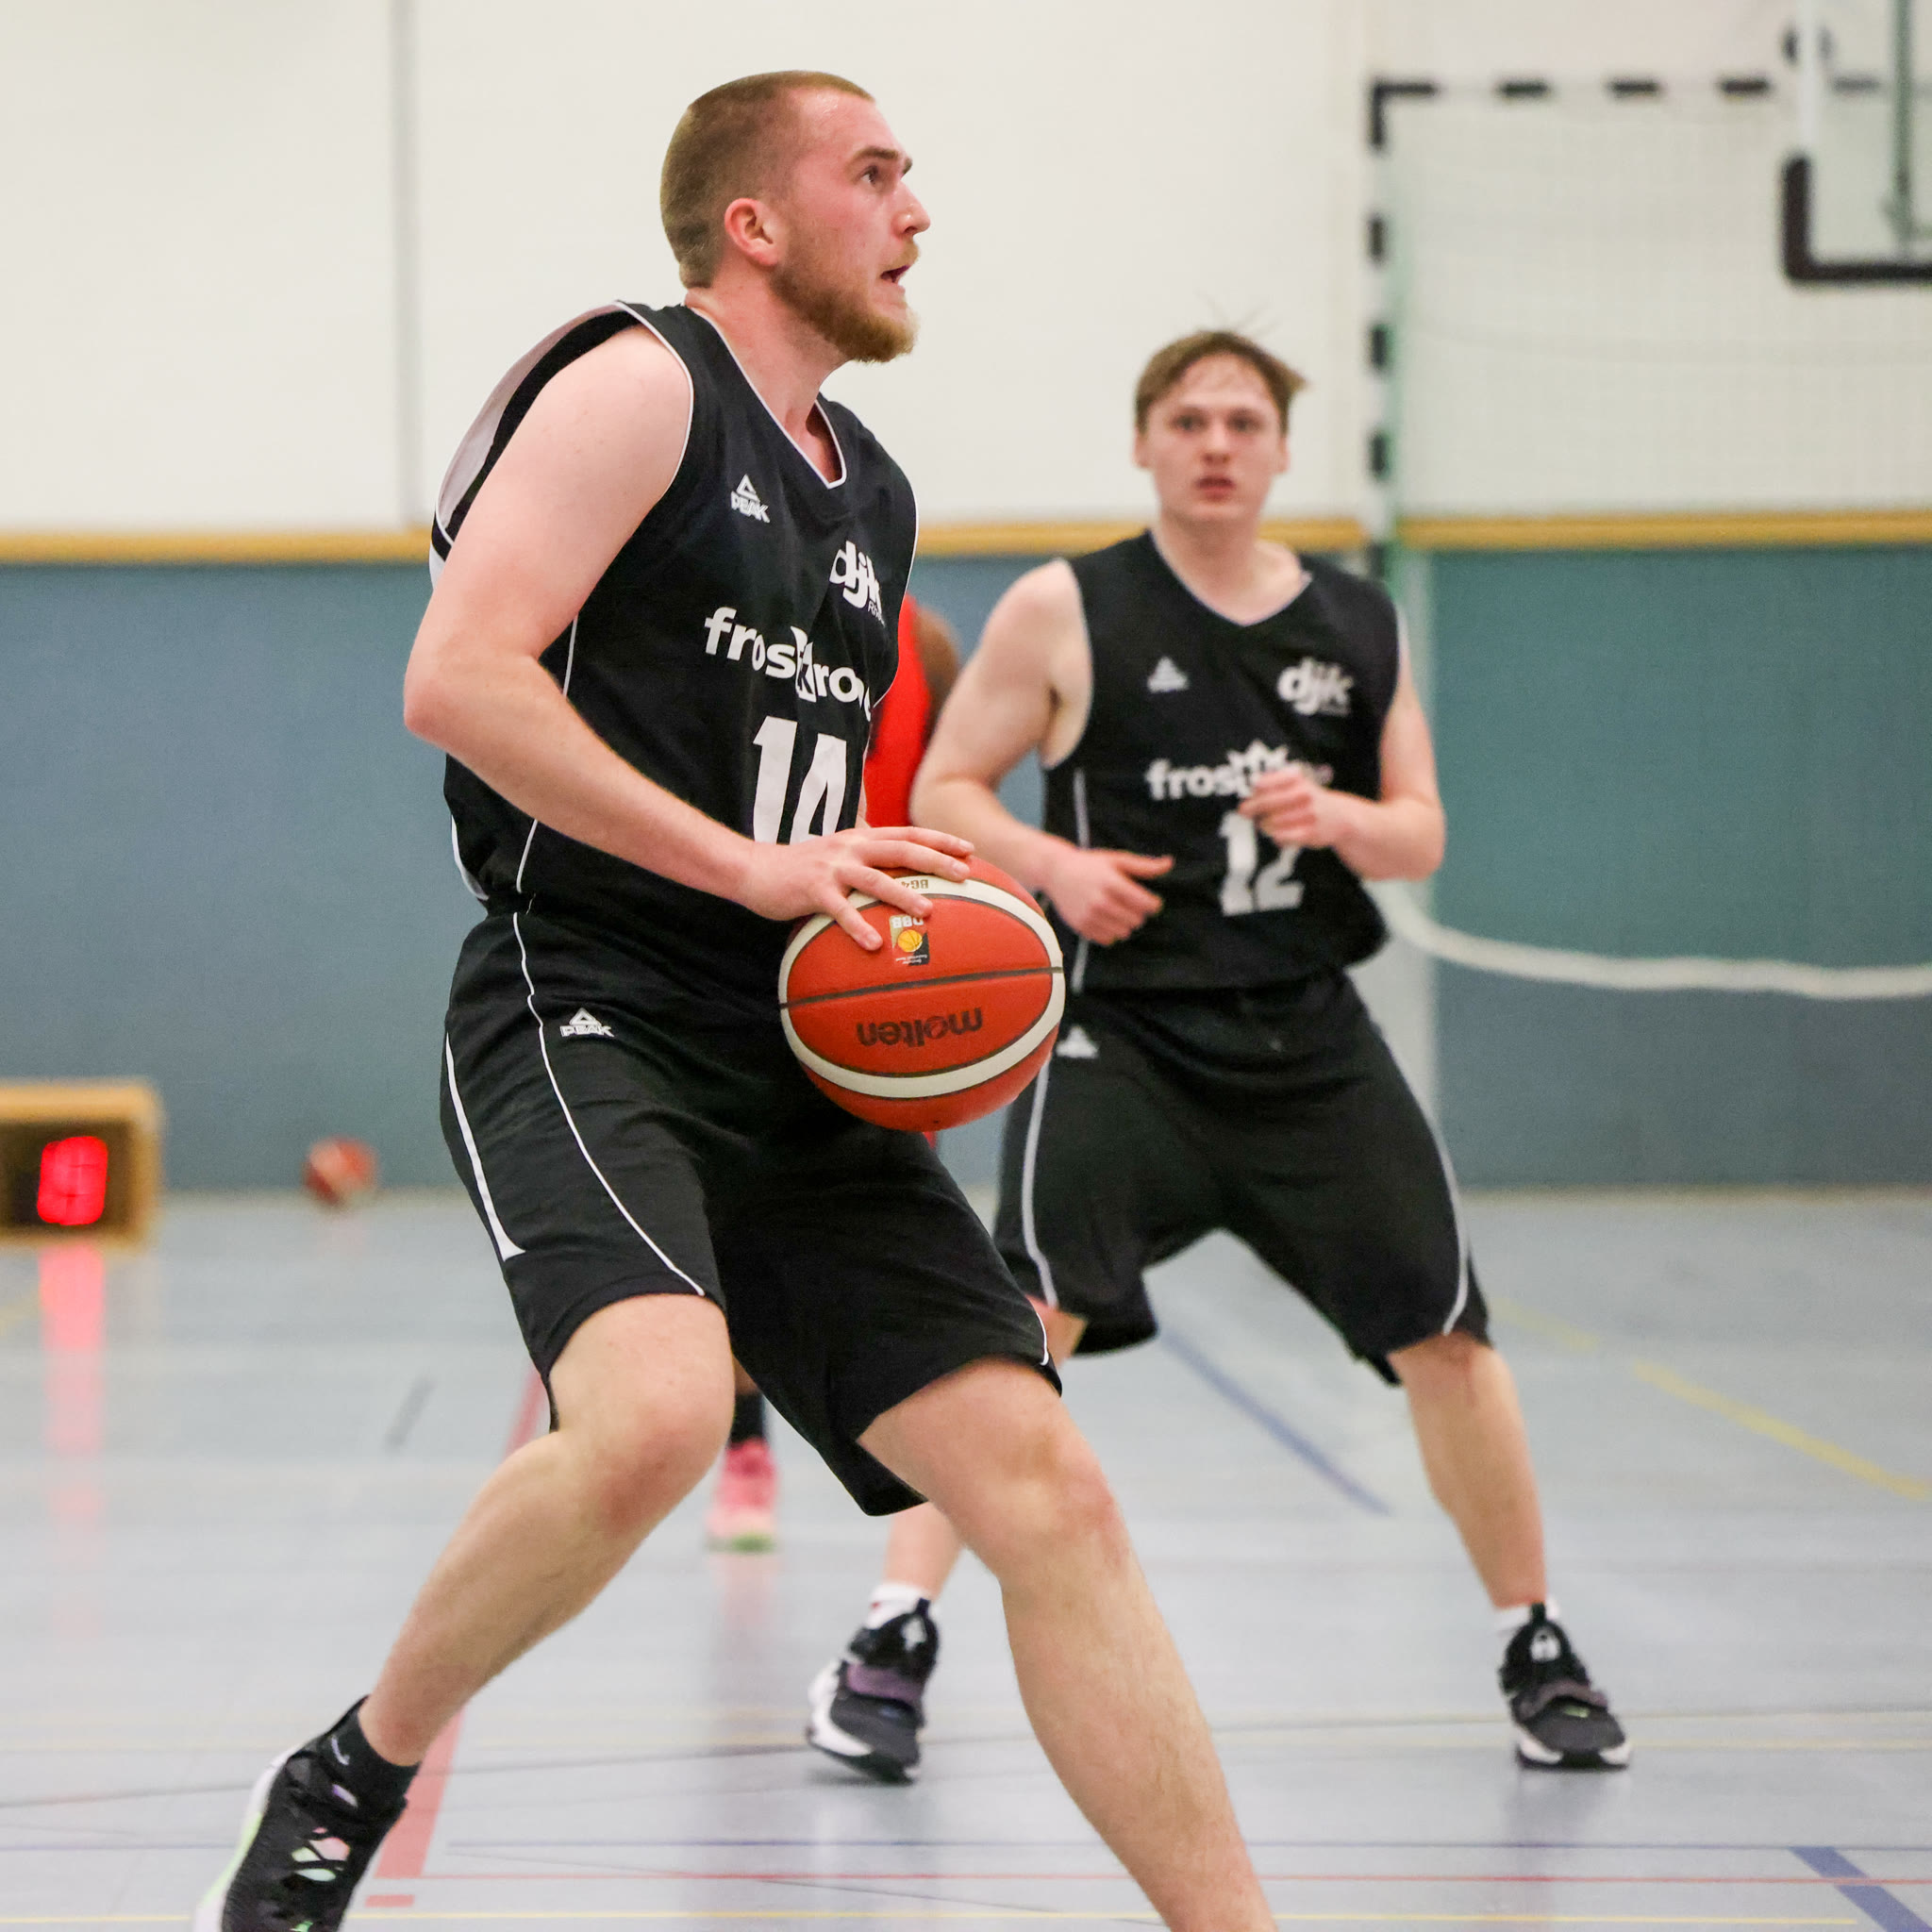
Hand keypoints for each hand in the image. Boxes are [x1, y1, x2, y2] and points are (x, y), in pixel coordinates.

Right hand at [734, 825, 974, 950]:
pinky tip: (875, 944)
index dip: (939, 839)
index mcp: (860, 838)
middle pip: (901, 849)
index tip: (969, 849)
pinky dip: (858, 927)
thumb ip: (866, 858)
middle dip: (935, 860)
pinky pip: (840, 910)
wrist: (755, 869)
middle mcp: (850, 847)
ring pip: (875, 878)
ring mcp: (832, 867)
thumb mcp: (838, 856)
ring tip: (928, 911)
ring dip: (903, 894)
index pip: (907, 833)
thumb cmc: (802, 869)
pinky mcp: (813, 889)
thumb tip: (899, 873)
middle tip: (964, 874)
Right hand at [1040, 844, 1172, 944]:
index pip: (1146, 904)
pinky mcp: (1081, 927)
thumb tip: (1169, 863)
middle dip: (1138, 913)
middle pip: (1137, 920)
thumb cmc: (1091, 864)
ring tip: (1118, 912)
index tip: (1151, 901)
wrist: (1056, 872)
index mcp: (1112, 883)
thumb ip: (1144, 866)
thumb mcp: (1117, 859)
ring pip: (1124, 932)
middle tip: (1131, 905)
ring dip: (1126, 924)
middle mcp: (1100, 901)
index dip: (1153, 904)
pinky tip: (1106, 919)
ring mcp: (1090, 916)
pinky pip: (1108, 940)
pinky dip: (1111, 932)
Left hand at [1240, 765, 1353, 849]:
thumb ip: (1272, 785)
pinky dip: (1276, 837)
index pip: (1264, 784)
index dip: (1254, 792)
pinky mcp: (1309, 833)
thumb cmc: (1308, 800)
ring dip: (1264, 824)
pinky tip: (1279, 834)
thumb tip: (1248, 797)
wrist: (1341, 817)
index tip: (1250, 796)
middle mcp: (1303, 794)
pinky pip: (1280, 837)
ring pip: (1270, 822)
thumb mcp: (1296, 784)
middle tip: (1244, 812)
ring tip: (1266, 824)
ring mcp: (1307, 814)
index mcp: (1297, 779)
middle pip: (1265, 802)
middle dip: (1251, 808)